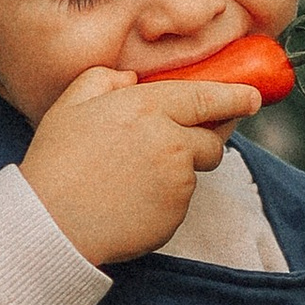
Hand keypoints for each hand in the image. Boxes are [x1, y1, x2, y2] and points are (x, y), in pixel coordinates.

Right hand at [21, 63, 260, 266]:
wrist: (51, 223)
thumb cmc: (56, 164)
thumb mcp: (70, 106)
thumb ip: (103, 80)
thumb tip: (131, 80)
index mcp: (144, 106)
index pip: (205, 96)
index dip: (235, 95)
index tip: (253, 96)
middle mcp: (169, 138)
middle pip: (212, 137)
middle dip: (205, 139)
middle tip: (184, 144)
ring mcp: (177, 177)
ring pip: (196, 170)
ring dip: (180, 170)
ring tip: (135, 178)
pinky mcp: (177, 210)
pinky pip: (182, 199)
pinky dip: (166, 198)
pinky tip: (133, 200)